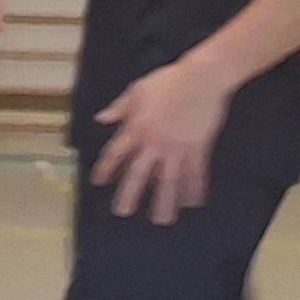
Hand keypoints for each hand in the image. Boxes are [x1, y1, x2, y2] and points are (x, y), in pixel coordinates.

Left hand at [89, 61, 229, 224]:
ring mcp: (177, 147)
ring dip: (165, 201)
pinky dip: (195, 189)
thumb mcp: (138, 90)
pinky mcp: (198, 148)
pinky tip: (193, 203)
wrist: (201, 78)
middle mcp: (155, 142)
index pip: (116, 153)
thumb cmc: (168, 81)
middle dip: (130, 194)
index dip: (105, 169)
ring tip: (162, 220)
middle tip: (123, 212)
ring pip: (169, 180)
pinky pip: (196, 173)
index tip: (98, 183)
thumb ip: (119, 108)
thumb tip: (101, 119)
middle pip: (139, 173)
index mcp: (137, 127)